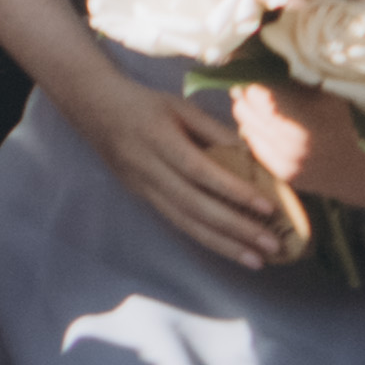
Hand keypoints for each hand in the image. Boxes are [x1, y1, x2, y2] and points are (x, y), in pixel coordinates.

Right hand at [92, 69, 305, 266]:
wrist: (92, 106)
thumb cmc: (145, 103)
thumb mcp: (180, 106)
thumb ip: (215, 131)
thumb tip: (255, 159)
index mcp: (158, 138)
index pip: (199, 170)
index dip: (233, 190)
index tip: (268, 206)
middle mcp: (147, 167)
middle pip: (194, 204)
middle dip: (235, 228)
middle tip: (272, 245)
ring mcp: (141, 186)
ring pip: (184, 221)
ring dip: (223, 244)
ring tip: (256, 260)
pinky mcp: (141, 197)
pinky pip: (176, 221)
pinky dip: (205, 238)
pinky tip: (230, 250)